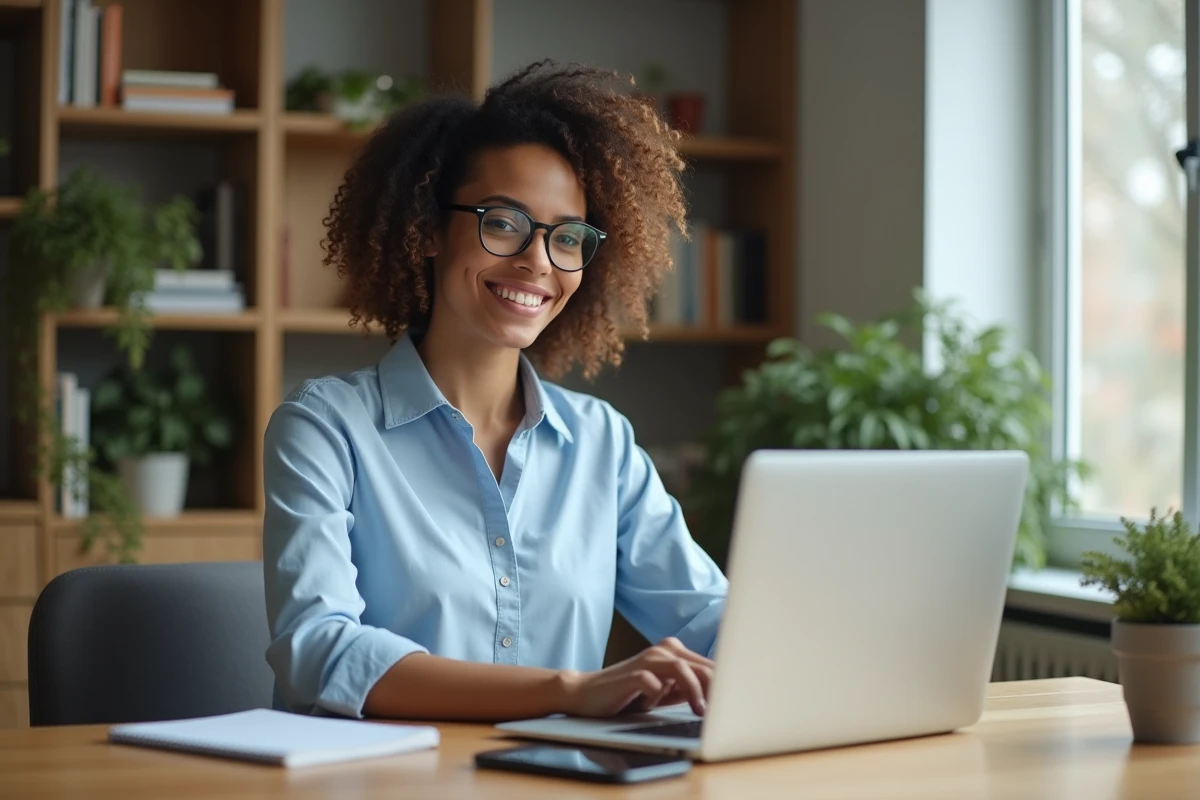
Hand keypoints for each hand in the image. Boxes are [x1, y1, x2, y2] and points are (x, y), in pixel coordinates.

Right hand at [556, 637, 713, 717]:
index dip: (726, 684)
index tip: (736, 703)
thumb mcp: (666, 692)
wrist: (588, 694)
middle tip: (724, 711)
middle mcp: (663, 651)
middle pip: (702, 666)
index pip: (710, 666)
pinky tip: (653, 706)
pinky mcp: (632, 674)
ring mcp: (647, 660)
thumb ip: (689, 689)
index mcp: (675, 653)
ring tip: (700, 712)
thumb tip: (721, 698)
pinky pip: (653, 683)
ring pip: (682, 669)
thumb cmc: (630, 695)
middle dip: (717, 689)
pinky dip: (658, 696)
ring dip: (695, 691)